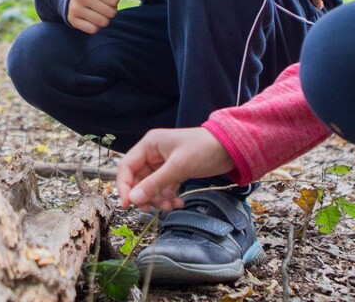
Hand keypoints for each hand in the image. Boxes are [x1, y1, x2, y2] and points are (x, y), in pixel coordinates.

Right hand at [67, 0, 127, 33]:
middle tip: (103, 3)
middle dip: (111, 9)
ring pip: (103, 22)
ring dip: (104, 18)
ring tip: (98, 10)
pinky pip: (93, 30)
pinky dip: (96, 26)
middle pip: (111, 12)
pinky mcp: (72, 19)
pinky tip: (91, 17)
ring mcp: (75, 9)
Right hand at [116, 127, 235, 211]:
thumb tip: (133, 200)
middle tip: (153, 209)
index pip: (127, 167)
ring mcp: (164, 163)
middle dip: (145, 195)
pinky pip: (164, 188)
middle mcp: (153, 153)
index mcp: (149, 145)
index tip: (128, 205)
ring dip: (158, 199)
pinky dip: (169, 197)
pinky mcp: (175, 171)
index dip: (124, 187)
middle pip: (138, 179)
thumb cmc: (203, 149)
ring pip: (151, 186)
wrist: (230, 148)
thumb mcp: (178, 167)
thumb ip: (155, 183)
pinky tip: (179, 202)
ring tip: (171, 206)